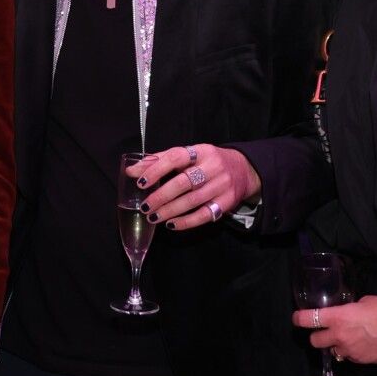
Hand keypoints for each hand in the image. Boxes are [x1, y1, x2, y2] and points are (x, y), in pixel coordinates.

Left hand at [134, 144, 260, 229]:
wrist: (244, 170)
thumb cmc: (207, 162)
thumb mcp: (188, 155)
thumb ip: (160, 161)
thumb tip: (132, 171)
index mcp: (201, 151)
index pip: (176, 156)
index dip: (157, 169)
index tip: (141, 183)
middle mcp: (213, 167)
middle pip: (184, 182)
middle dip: (161, 196)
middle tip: (146, 206)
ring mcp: (222, 185)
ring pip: (192, 201)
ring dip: (170, 210)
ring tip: (153, 217)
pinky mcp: (227, 202)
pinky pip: (204, 215)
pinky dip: (186, 222)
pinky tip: (171, 224)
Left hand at [292, 295, 376, 363]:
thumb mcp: (362, 303)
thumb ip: (348, 311)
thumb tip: (344, 314)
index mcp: (338, 317)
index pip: (308, 320)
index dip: (299, 319)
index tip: (297, 319)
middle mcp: (340, 335)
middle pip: (314, 341)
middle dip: (317, 337)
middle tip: (324, 332)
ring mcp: (350, 350)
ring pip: (334, 352)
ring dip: (337, 346)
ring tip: (351, 338)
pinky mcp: (361, 360)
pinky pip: (350, 357)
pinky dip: (353, 352)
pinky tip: (364, 344)